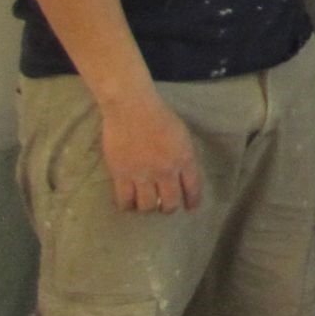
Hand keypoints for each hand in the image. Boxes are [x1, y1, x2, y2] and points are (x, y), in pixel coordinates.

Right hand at [100, 93, 202, 213]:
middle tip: (164, 205)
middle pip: (170, 203)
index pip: (193, 189)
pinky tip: (127, 202)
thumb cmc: (159, 115)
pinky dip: (127, 205)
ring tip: (144, 202)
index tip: (190, 208)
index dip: (192, 201)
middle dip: (168, 208)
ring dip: (148, 207)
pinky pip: (124, 200)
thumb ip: (184, 156)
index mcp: (184, 159)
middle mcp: (166, 171)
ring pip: (147, 206)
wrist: (131, 107)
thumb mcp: (182, 135)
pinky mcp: (121, 175)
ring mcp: (143, 175)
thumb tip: (183, 175)